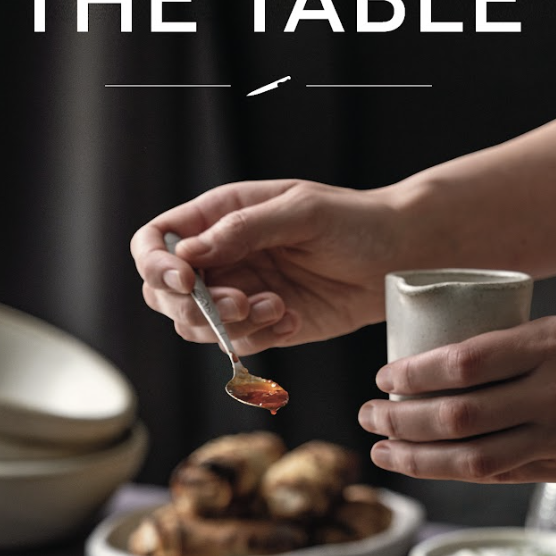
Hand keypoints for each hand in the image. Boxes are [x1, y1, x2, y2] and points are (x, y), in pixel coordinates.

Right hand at [131, 178, 408, 353]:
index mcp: (220, 215)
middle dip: (194, 305)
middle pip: (164, 292)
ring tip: (279, 308)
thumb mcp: (302, 212)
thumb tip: (190, 252)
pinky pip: (237, 343)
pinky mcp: (264, 325)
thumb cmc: (355, 221)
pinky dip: (260, 338)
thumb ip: (244, 229)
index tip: (184, 280)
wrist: (399, 258)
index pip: (156, 240)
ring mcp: (239, 292)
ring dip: (231, 325)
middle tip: (239, 303)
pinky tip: (294, 319)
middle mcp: (221, 256)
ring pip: (196, 325)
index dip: (155, 263)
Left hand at [358, 317, 555, 481]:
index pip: (463, 362)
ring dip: (417, 457)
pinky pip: (499, 474)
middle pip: (457, 414)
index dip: (414, 374)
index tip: (384, 376)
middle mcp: (553, 391)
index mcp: (550, 344)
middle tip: (367, 415)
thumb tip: (444, 364)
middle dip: (400, 419)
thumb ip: (515, 350)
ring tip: (382, 449)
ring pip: (472, 456)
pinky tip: (426, 466)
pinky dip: (455, 472)